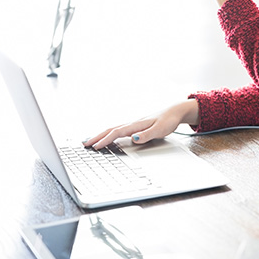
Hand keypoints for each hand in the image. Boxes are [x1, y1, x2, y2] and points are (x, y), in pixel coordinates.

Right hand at [83, 99, 199, 148]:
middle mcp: (132, 124)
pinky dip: (109, 134)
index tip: (95, 147)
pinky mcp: (135, 126)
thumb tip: (133, 139)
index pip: (116, 132)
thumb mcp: (160, 130)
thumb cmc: (167, 121)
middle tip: (84, 144)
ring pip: (113, 129)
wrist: (174, 112)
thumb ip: (147, 135)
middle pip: (110, 129)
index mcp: (135, 125)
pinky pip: (118, 130)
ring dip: (101, 135)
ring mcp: (133, 124)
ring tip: (90, 141)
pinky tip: (106, 138)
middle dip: (97, 136)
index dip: (105, 140)